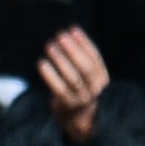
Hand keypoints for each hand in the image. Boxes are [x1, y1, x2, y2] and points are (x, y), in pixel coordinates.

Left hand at [37, 27, 109, 142]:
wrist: (76, 116)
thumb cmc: (79, 86)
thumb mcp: (85, 73)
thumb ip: (81, 55)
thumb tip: (71, 31)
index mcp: (102, 78)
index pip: (95, 57)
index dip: (84, 43)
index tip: (73, 29)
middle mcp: (95, 89)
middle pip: (86, 68)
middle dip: (74, 50)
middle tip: (60, 36)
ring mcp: (81, 98)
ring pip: (73, 78)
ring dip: (61, 60)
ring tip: (50, 45)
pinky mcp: (67, 104)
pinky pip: (58, 88)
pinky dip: (50, 75)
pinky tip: (41, 62)